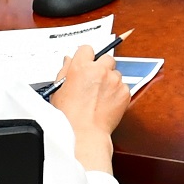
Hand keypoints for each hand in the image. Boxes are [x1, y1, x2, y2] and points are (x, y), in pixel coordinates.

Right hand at [46, 46, 129, 173]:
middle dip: (102, 66)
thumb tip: (69, 60)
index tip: (87, 63)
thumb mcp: (58, 90)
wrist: (84, 134)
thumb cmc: (68, 116)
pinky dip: (117, 93)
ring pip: (116, 73)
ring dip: (110, 80)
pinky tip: (107, 103)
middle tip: (95, 80)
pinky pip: (123, 86)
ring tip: (100, 96)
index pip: (87, 48)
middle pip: (106, 57)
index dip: (86, 57)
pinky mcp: (125, 92)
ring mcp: (114, 80)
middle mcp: (100, 70)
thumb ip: (65, 70)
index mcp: (81, 66)